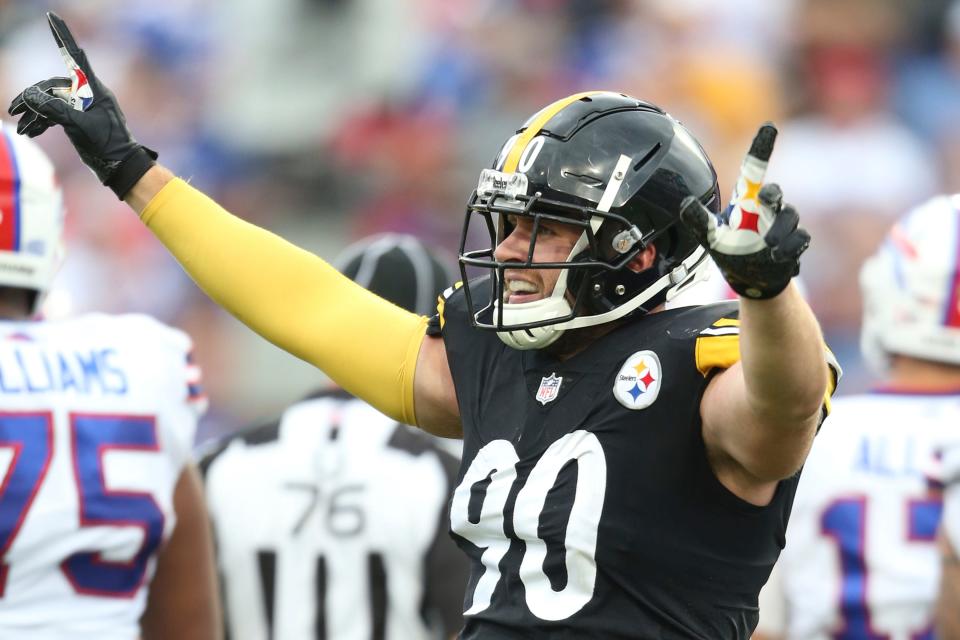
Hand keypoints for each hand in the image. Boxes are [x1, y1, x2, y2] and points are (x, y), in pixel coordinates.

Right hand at [7, 12, 156, 199]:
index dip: (62, 37)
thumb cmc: (108, 147)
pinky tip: (30, 131)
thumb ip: (55, 110)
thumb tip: (32, 97)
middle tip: (14, 110)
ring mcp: (84, 108)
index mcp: (94, 90)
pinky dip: (43, 121)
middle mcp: (88, 95)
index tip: (52, 17)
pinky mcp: (80, 120)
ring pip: (52, 102)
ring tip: (21, 126)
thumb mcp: (79, 127)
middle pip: (53, 86)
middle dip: (32, 97)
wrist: (122, 168)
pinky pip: (56, 115)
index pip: (75, 57)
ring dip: (35, 113)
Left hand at [679, 123, 809, 299]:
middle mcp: (766, 208)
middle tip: (765, 200)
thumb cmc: (730, 252)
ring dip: (780, 231)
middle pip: (774, 193)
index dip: (761, 147)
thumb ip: (699, 221)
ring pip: (789, 216)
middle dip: (773, 194)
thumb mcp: (710, 238)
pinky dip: (791, 247)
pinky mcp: (795, 241)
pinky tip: (779, 257)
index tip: (769, 126)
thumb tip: (685, 202)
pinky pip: (800, 238)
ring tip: (769, 247)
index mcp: (745, 201)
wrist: (751, 278)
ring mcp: (782, 224)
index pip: (754, 170)